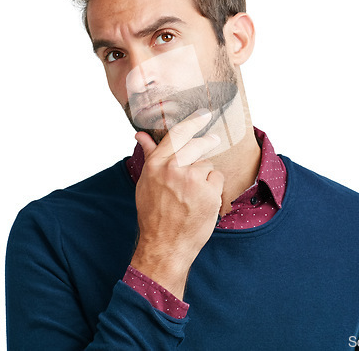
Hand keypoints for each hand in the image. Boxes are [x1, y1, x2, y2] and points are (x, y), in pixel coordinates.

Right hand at [130, 109, 223, 299]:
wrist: (166, 244)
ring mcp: (192, 180)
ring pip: (208, 163)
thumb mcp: (146, 182)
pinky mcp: (209, 192)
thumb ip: (149, 155)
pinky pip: (217, 177)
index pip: (177, 134)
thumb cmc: (154, 214)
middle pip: (197, 144)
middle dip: (207, 142)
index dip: (192, 122)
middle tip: (213, 140)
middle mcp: (173, 168)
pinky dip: (214, 187)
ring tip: (194, 192)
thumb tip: (141, 135)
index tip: (203, 114)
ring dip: (205, 174)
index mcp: (156, 164)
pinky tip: (203, 199)